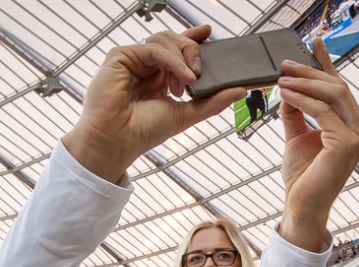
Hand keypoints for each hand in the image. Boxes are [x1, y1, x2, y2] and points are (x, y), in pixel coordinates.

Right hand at [63, 25, 246, 182]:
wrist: (118, 141)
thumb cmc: (143, 132)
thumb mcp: (186, 115)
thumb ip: (212, 102)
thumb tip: (240, 90)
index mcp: (158, 77)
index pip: (176, 50)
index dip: (192, 38)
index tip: (209, 33)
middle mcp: (145, 66)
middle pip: (174, 41)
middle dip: (192, 52)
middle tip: (198, 75)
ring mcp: (132, 60)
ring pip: (164, 40)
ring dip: (182, 59)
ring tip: (185, 85)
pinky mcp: (120, 57)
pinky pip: (153, 48)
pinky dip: (172, 60)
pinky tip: (181, 77)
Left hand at [276, 37, 358, 250]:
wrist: (300, 206)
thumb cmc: (302, 176)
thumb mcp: (296, 136)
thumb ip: (296, 112)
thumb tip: (288, 86)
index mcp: (355, 126)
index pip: (340, 89)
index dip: (326, 65)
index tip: (313, 44)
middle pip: (338, 88)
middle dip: (310, 72)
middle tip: (285, 64)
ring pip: (333, 95)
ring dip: (304, 84)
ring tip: (281, 78)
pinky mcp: (347, 145)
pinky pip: (322, 112)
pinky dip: (302, 100)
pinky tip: (285, 94)